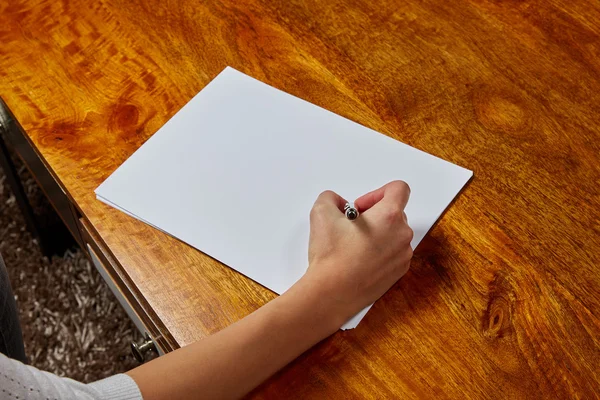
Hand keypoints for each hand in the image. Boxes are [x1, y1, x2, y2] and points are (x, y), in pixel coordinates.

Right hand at [302, 180, 413, 324]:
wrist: (332, 292)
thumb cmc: (331, 257)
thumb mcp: (321, 212)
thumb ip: (331, 198)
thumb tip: (338, 204)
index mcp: (390, 217)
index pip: (399, 189)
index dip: (377, 193)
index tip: (361, 206)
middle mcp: (402, 235)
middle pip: (395, 213)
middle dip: (373, 215)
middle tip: (351, 226)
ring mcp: (402, 256)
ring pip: (393, 234)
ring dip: (376, 234)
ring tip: (353, 245)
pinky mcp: (398, 273)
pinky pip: (392, 253)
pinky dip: (378, 252)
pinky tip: (358, 260)